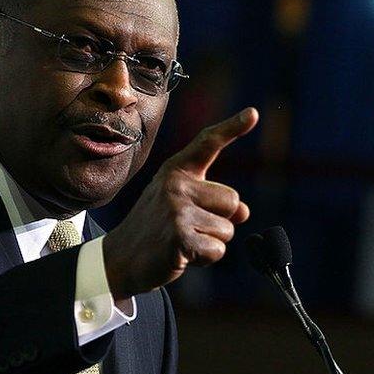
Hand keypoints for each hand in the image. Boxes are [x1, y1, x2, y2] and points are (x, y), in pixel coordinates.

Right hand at [103, 107, 257, 297]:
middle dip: (220, 221)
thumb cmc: (156, 231)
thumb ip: (212, 201)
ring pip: (228, 229)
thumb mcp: (181, 206)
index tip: (253, 113)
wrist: (120, 260)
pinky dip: (205, 259)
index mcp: (176, 171)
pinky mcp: (179, 236)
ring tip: (183, 241)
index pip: (208, 143)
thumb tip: (245, 211)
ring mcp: (176, 209)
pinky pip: (217, 250)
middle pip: (232, 200)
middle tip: (188, 228)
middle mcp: (176, 184)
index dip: (233, 128)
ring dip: (211, 242)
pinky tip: (182, 255)